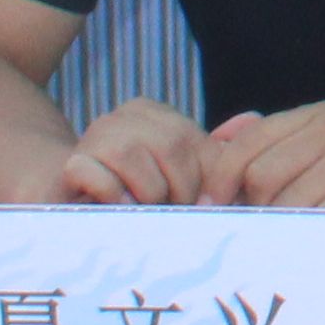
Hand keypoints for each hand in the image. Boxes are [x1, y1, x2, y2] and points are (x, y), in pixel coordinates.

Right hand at [56, 100, 213, 206]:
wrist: (69, 205)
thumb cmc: (135, 197)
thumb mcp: (182, 176)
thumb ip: (217, 155)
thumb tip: (255, 118)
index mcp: (157, 114)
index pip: (203, 144)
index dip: (205, 182)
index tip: (197, 205)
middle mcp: (126, 116)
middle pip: (173, 145)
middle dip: (179, 189)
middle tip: (167, 209)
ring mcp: (95, 136)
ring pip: (134, 156)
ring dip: (146, 194)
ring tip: (140, 207)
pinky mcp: (71, 164)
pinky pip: (102, 178)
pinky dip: (114, 198)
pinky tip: (113, 206)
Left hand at [205, 101, 324, 269]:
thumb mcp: (323, 157)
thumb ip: (274, 144)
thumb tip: (217, 136)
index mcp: (319, 116)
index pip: (245, 143)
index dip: (220, 181)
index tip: (212, 212)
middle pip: (259, 174)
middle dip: (254, 211)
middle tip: (265, 235)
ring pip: (287, 202)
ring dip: (285, 232)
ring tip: (298, 243)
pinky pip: (320, 220)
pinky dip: (313, 240)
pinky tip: (323, 247)